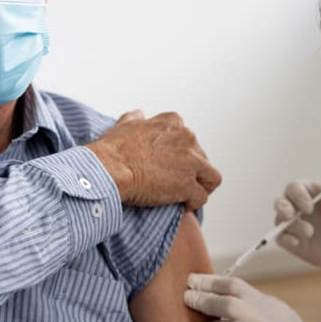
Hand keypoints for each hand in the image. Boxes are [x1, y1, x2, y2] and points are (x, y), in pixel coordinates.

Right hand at [86, 110, 221, 210]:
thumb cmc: (113, 149)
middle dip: (192, 172)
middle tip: (177, 183)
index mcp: (173, 123)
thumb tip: (139, 115)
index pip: (190, 139)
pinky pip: (202, 197)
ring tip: (187, 197)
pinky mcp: (188, 185)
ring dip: (201, 187)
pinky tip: (183, 206)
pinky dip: (194, 203)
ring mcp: (190, 162)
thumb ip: (136, 119)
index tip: (173, 165)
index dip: (183, 155)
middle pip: (202, 158)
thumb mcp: (125, 125)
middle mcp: (187, 138)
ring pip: (211, 177)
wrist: (109, 169)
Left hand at [184, 274, 320, 321]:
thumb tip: (223, 292)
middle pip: (217, 302)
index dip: (207, 280)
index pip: (229, 284)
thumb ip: (251, 300)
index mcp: (261, 301)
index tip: (192, 280)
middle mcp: (253, 316)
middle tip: (188, 297)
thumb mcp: (275, 308)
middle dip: (199, 298)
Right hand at [273, 174, 320, 267]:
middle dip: (283, 207)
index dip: (298, 196)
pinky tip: (295, 242)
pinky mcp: (292, 241)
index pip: (294, 188)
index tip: (310, 207)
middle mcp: (295, 207)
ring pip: (280, 221)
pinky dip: (285, 240)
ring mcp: (292, 224)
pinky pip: (281, 239)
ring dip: (291, 226)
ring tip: (309, 232)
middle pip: (280, 202)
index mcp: (306, 192)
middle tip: (290, 214)